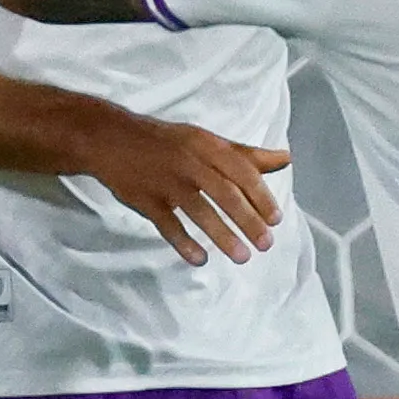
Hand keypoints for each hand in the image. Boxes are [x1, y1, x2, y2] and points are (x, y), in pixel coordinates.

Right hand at [76, 106, 291, 265]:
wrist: (111, 139)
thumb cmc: (169, 143)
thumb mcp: (207, 141)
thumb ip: (246, 154)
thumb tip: (286, 159)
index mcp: (207, 145)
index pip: (241, 171)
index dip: (260, 196)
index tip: (276, 220)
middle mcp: (188, 162)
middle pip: (224, 193)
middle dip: (247, 221)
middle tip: (265, 244)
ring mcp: (166, 182)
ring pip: (199, 211)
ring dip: (223, 236)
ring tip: (242, 257)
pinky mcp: (145, 199)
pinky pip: (168, 225)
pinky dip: (184, 243)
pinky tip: (201, 259)